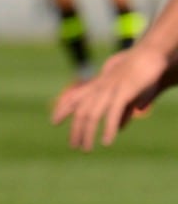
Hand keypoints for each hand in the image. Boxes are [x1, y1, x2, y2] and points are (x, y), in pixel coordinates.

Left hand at [50, 46, 167, 149]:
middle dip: (76, 129)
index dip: (63, 109)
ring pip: (92, 114)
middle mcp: (100, 88)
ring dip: (87, 133)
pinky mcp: (123, 93)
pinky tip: (106, 141)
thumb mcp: (128, 94)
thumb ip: (123, 111)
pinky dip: (107, 128)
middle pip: (81, 111)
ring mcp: (110, 90)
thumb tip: (119, 127)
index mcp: (98, 85)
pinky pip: (112, 114)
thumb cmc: (141, 73)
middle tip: (73, 146)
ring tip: (85, 148)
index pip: (75, 97)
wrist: (150, 54)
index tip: (53, 121)